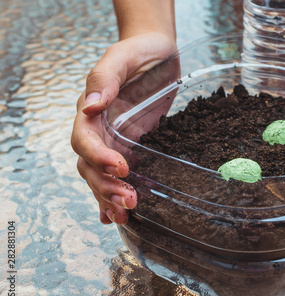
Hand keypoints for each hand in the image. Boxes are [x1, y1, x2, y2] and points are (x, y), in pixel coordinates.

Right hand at [71, 32, 176, 223]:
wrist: (159, 52)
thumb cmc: (139, 51)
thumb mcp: (121, 57)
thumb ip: (104, 79)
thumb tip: (89, 105)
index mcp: (91, 111)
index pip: (85, 141)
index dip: (99, 157)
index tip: (122, 167)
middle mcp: (99, 130)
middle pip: (91, 166)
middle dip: (106, 187)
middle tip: (129, 202)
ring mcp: (115, 141)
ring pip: (102, 176)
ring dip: (110, 197)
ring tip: (126, 215)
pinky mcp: (134, 147)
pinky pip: (118, 175)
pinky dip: (114, 196)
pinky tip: (118, 216)